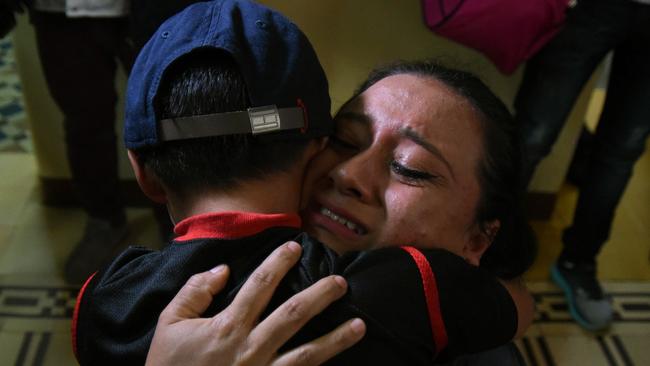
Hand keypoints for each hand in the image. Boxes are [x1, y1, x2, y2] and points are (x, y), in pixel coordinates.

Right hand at [146, 241, 365, 365]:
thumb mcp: (169, 324)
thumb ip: (195, 292)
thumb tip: (223, 270)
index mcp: (228, 326)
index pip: (259, 285)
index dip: (278, 263)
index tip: (296, 246)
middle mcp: (251, 348)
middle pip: (293, 315)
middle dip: (319, 296)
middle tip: (341, 281)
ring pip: (307, 354)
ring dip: (335, 338)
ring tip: (360, 325)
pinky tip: (340, 363)